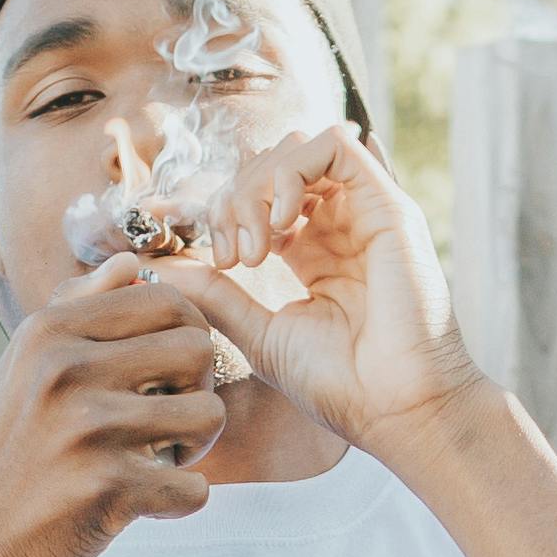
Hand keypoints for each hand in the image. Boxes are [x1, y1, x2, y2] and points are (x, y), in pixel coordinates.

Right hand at [0, 262, 231, 556]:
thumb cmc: (11, 453)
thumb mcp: (24, 368)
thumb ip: (77, 308)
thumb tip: (131, 261)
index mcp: (49, 332)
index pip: (164, 300)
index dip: (182, 338)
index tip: (161, 378)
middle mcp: (66, 370)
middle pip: (197, 349)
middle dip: (197, 390)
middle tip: (167, 425)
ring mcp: (87, 429)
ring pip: (208, 415)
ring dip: (194, 448)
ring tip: (155, 462)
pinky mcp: (106, 489)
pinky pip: (194, 488)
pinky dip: (178, 502)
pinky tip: (143, 505)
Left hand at [165, 118, 475, 444]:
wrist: (396, 409)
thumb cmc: (340, 385)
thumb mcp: (259, 334)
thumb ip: (214, 295)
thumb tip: (160, 269)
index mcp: (310, 253)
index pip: (255, 198)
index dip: (216, 209)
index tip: (196, 250)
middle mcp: (338, 226)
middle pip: (269, 168)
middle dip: (233, 202)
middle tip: (233, 260)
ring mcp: (364, 212)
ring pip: (296, 150)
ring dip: (258, 187)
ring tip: (255, 250)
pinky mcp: (388, 206)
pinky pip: (334, 147)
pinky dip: (293, 173)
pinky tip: (281, 223)